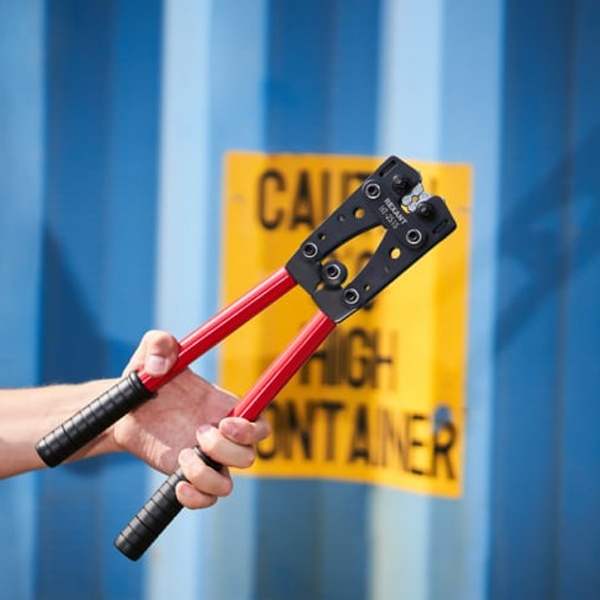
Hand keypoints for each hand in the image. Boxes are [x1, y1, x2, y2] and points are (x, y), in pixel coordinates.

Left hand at [112, 330, 269, 507]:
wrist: (124, 412)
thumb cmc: (145, 380)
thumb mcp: (148, 354)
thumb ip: (158, 344)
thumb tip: (160, 365)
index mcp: (223, 407)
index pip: (260, 424)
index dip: (253, 429)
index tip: (225, 423)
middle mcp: (221, 437)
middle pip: (250, 456)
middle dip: (225, 449)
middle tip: (197, 432)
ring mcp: (205, 460)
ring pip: (228, 484)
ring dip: (207, 474)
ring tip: (182, 455)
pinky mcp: (187, 479)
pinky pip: (207, 500)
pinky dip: (196, 498)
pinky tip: (178, 484)